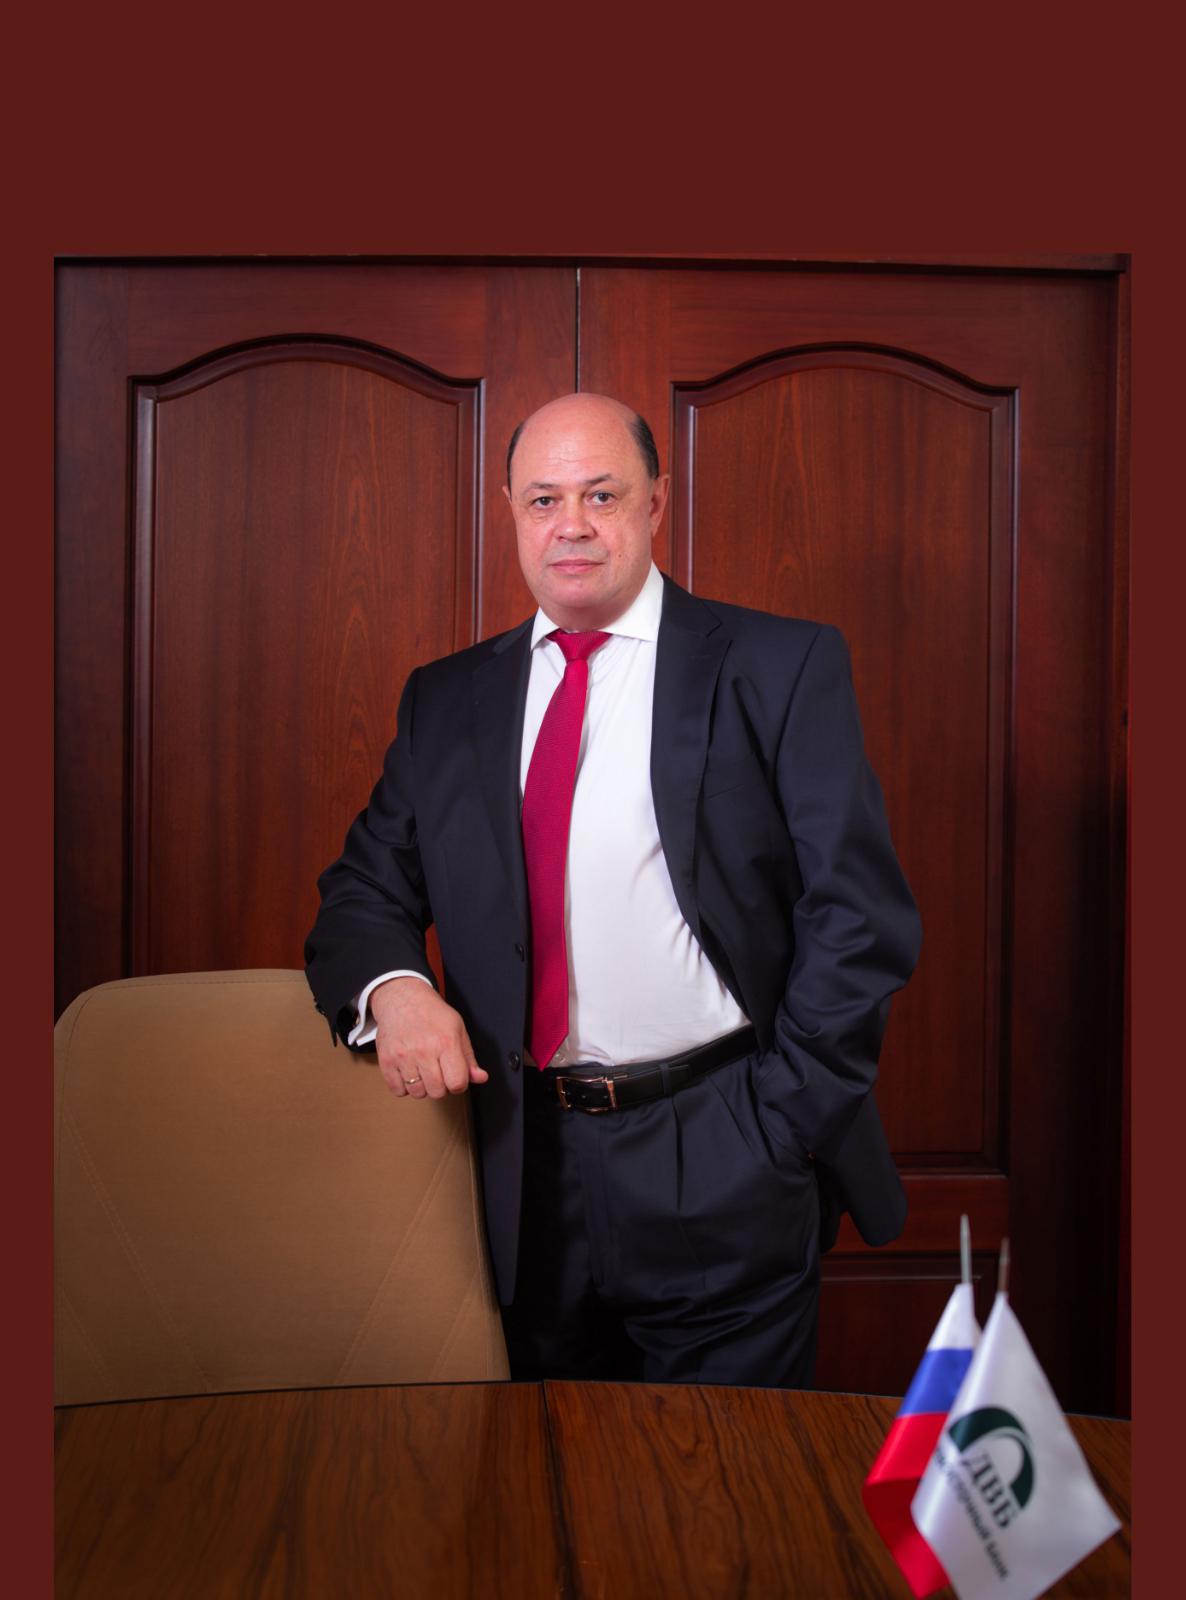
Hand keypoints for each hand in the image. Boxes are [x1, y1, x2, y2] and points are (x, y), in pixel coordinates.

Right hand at [370, 977, 488, 1099]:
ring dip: (422, 1086)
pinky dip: (404, 1086)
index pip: (457, 1083)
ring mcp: (403, 1056)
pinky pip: (397, 1091)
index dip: (458, 1084)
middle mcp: (424, 1050)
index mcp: (446, 1042)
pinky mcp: (386, 1060)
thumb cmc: (432, 1014)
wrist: (402, 998)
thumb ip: (469, 1058)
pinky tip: (408, 1071)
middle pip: (437, 1092)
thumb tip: (481, 1078)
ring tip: (422, 1068)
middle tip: (437, 1070)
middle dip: (440, 1086)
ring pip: (417, 1093)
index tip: (454, 1075)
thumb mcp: (458, 1029)